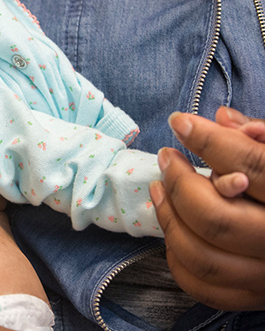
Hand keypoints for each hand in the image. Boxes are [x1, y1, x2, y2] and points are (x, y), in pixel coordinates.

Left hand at [149, 109, 264, 310]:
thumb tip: (222, 120)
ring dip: (170, 219)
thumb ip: (258, 142)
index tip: (179, 122)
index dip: (209, 140)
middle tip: (167, 158)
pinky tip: (175, 229)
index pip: (252, 166)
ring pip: (202, 255)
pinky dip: (178, 258)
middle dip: (180, 184)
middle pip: (216, 217)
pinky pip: (203, 286)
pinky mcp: (254, 297)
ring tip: (160, 188)